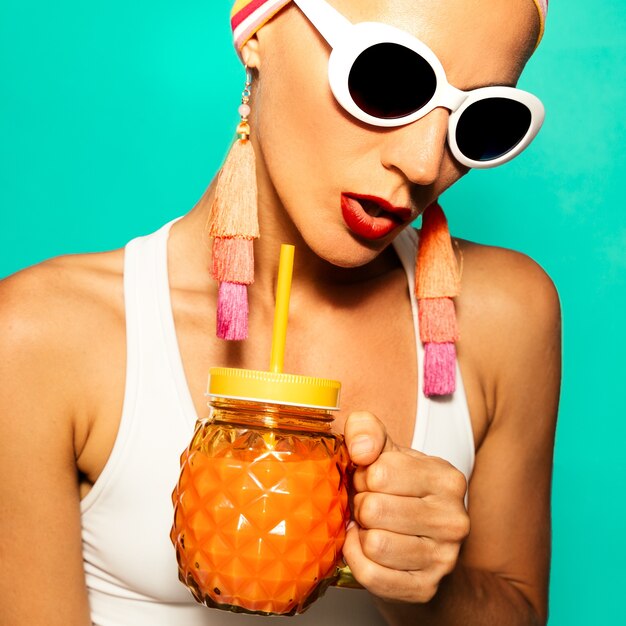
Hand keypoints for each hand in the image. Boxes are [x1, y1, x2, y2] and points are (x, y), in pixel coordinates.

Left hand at [342, 411, 469, 602]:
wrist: (416, 543)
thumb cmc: (395, 491)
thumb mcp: (385, 450)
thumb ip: (367, 430)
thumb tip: (360, 449)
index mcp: (448, 479)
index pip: (380, 472)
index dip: (364, 475)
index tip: (372, 481)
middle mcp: (454, 519)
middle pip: (374, 509)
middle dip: (361, 505)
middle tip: (369, 505)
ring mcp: (444, 558)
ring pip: (374, 545)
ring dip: (361, 534)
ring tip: (371, 526)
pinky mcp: (426, 588)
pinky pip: (372, 575)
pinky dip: (357, 560)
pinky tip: (365, 549)